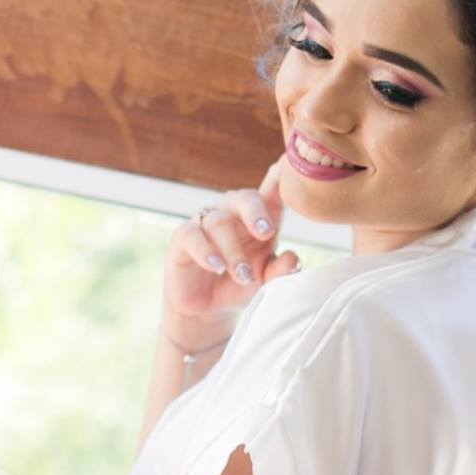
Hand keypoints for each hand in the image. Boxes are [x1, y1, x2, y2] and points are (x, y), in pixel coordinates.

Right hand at [162, 157, 299, 345]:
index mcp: (258, 217)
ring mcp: (205, 222)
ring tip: (243, 277)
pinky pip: (192, 235)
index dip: (281, 176)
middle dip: (256, 212)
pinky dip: (206, 251)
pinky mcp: (183, 238)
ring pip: (219, 223)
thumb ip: (280, 270)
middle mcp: (232, 213)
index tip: (289, 165)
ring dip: (234, 252)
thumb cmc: (238, 285)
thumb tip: (292, 259)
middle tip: (267, 232)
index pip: (272, 190)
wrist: (206, 309)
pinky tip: (216, 266)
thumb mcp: (264, 281)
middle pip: (243, 197)